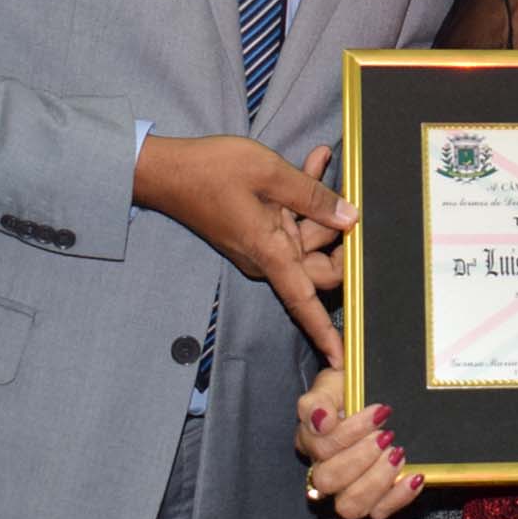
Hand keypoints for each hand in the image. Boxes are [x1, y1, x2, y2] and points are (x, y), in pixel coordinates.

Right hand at [132, 134, 356, 367]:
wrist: (167, 171)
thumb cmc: (211, 172)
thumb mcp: (269, 173)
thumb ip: (313, 196)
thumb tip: (350, 218)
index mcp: (270, 252)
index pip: (304, 303)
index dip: (324, 332)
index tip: (342, 359)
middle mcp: (265, 258)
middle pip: (318, 265)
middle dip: (337, 233)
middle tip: (345, 194)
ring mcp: (260, 247)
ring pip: (306, 236)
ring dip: (318, 202)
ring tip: (321, 159)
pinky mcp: (255, 233)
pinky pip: (289, 222)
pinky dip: (300, 197)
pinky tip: (312, 163)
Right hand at [297, 367, 422, 518]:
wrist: (373, 400)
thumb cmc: (349, 390)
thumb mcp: (334, 381)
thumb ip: (320, 395)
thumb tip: (322, 420)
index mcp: (311, 439)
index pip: (321, 446)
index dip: (350, 431)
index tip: (380, 411)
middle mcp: (323, 470)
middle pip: (328, 480)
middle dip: (361, 458)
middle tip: (387, 435)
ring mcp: (346, 490)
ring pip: (349, 505)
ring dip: (376, 481)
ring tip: (398, 454)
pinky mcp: (371, 501)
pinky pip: (379, 512)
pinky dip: (398, 497)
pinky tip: (414, 476)